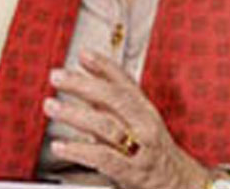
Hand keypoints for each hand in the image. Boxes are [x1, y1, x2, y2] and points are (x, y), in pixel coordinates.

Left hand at [45, 50, 209, 188]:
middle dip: (83, 84)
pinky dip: (79, 150)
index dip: (104, 65)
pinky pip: (103, 158)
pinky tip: (60, 146)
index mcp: (145, 109)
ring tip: (52, 106)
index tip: (83, 54)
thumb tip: (83, 77)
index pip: (125, 81)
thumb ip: (109, 103)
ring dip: (75, 114)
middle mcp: (144, 124)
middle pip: (114, 98)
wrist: (178, 183)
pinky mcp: (132, 172)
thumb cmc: (152, 151)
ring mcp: (140, 148)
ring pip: (106, 126)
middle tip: (57, 77)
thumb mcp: (136, 122)